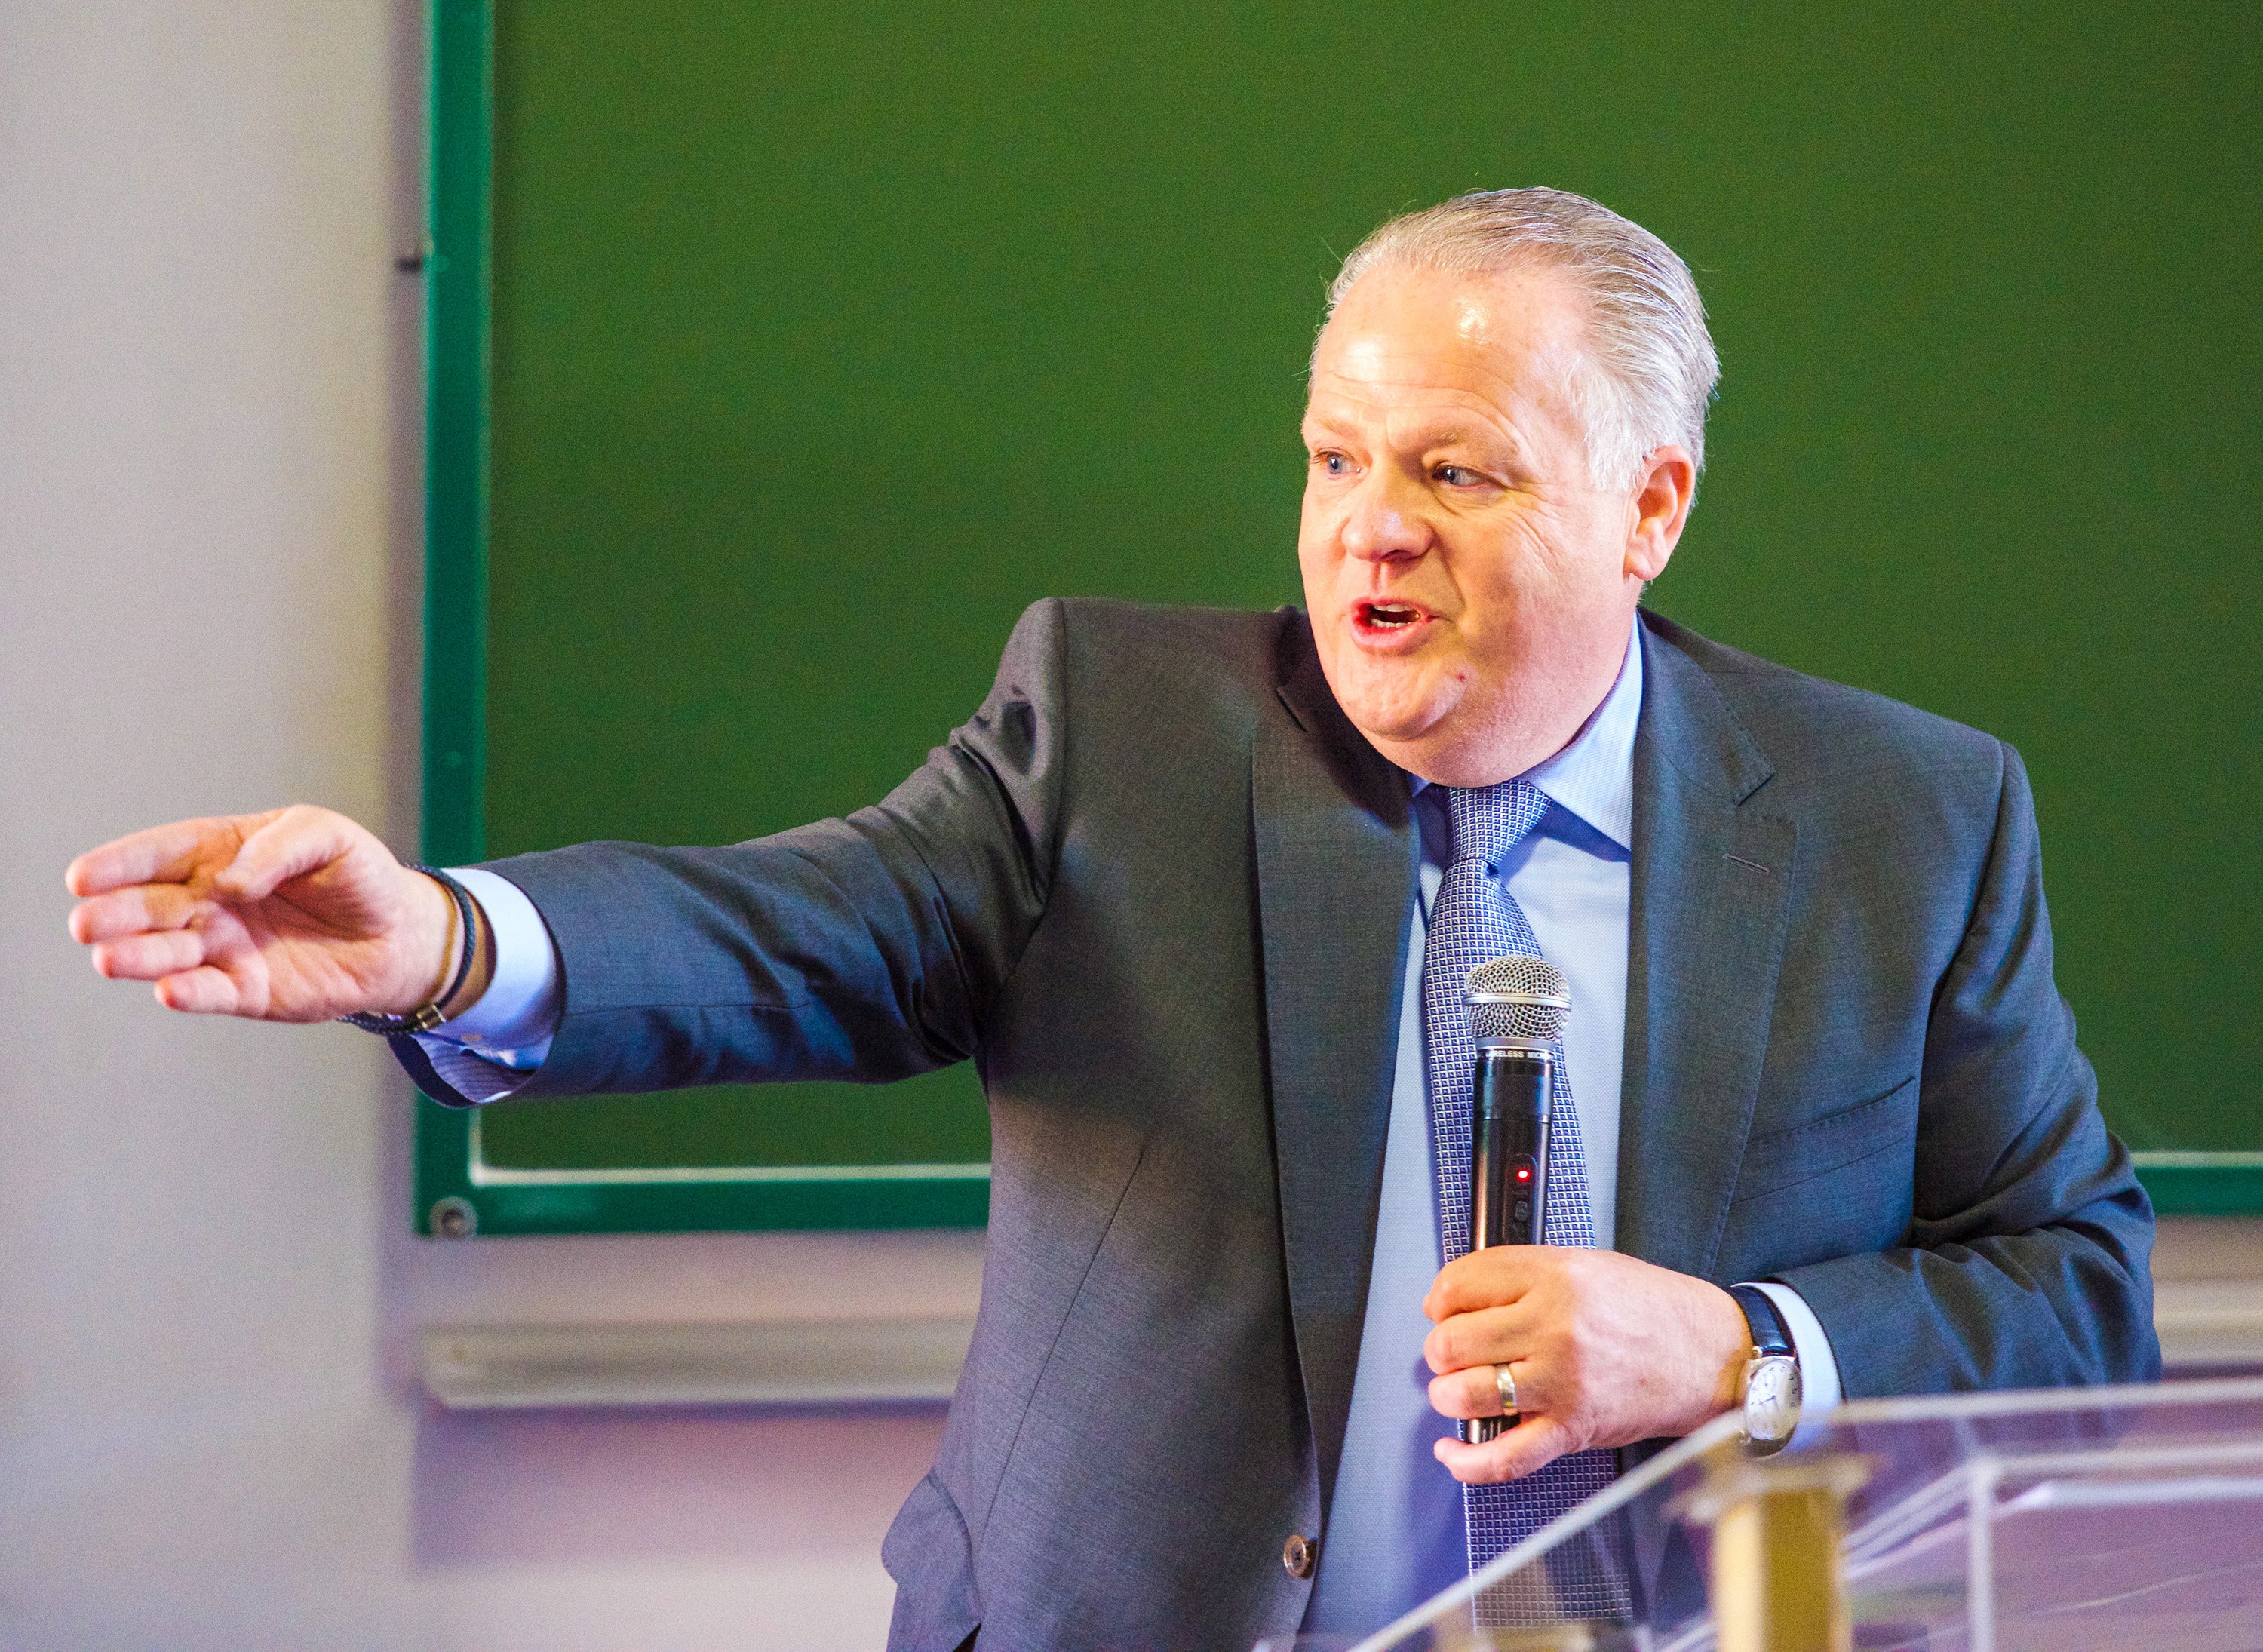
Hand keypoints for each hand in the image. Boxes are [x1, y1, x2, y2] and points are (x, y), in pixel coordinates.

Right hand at [64, 806, 459, 1021]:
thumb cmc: (356, 874)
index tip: (81, 878)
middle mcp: (208, 901)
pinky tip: (169, 991)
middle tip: (86, 924)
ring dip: (138, 957)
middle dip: (115, 915)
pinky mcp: (244, 989)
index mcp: (219, 852)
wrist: (398, 934)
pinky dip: (189, 993)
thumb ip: (279, 849)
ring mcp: (222, 947)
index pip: (160, 854)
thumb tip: (231, 883)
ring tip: (108, 959)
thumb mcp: (328, 836)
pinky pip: (210, 992)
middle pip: (150, 907)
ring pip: (169, 953)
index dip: (119, 864)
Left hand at [1422, 1246, 1750, 1484]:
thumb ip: (1521, 1274)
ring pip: (1465, 1394)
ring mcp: (1561, 1381)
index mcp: (1554, 1277)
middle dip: (1441, 1349)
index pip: (1461, 1284)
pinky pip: (1504, 1457)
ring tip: (1460, 1389)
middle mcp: (1553, 1327)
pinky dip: (1467, 1461)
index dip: (1440, 1298)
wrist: (1709, 1354)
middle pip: (1453, 1341)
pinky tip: (1452, 1450)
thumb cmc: (1649, 1309)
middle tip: (1454, 1351)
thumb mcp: (1584, 1265)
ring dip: (1449, 1396)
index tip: (1443, 1307)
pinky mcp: (1572, 1428)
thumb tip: (1456, 1298)